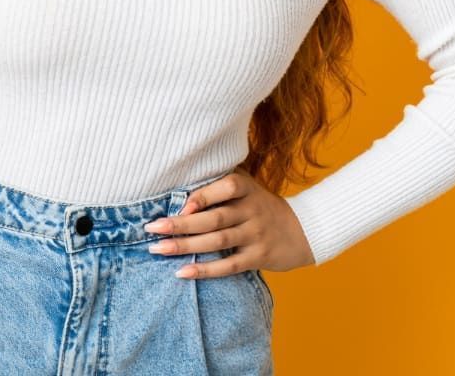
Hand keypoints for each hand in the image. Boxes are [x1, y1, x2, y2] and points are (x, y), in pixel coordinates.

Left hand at [141, 168, 314, 277]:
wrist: (303, 230)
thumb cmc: (260, 204)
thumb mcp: (247, 186)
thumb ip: (218, 181)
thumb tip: (178, 183)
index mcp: (247, 188)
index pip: (226, 187)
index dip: (203, 196)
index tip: (179, 204)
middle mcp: (253, 211)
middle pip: (215, 218)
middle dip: (181, 224)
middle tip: (152, 229)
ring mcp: (256, 235)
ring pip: (218, 242)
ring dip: (186, 247)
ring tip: (158, 249)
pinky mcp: (258, 257)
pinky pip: (229, 266)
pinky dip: (205, 270)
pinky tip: (182, 272)